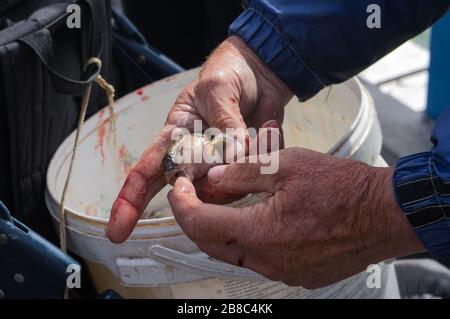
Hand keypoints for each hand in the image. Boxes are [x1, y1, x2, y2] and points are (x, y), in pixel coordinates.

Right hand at [108, 36, 292, 242]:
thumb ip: (223, 123)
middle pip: (192, 191)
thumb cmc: (225, 75)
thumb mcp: (216, 90)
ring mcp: (222, 166)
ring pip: (227, 189)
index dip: (130, 202)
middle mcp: (195, 159)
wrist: (258, 74)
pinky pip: (258, 175)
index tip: (117, 232)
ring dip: (248, 162)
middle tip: (239, 146)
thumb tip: (234, 156)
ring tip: (259, 126)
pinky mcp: (248, 167)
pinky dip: (268, 151)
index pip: (146, 173)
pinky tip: (268, 125)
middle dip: (216, 182)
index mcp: (175, 138)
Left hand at [168, 148, 425, 288]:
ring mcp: (283, 272)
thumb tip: (215, 176)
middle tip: (194, 195)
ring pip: (233, 255)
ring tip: (221, 204)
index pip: (200, 223)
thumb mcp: (287, 165)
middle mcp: (268, 260)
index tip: (179, 187)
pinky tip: (252, 221)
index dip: (181, 204)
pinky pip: (258, 261)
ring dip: (220, 231)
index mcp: (260, 232)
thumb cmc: (342, 188)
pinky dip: (245, 241)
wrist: (384, 214)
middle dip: (194, 219)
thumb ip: (244, 172)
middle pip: (211, 244)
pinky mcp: (298, 275)